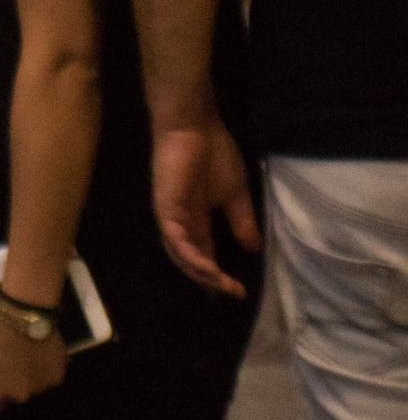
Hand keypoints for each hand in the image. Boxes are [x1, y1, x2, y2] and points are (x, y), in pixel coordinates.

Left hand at [0, 305, 67, 408]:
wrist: (21, 317)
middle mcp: (21, 397)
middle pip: (16, 394)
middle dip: (13, 381)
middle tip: (9, 359)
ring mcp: (41, 388)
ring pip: (34, 385)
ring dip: (30, 374)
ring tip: (25, 352)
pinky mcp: (58, 375)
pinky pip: (50, 374)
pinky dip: (45, 366)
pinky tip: (40, 349)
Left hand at [152, 121, 260, 297]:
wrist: (194, 126)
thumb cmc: (213, 153)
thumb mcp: (235, 194)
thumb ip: (241, 221)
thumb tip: (254, 249)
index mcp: (196, 220)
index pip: (204, 255)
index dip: (219, 275)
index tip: (240, 290)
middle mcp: (181, 223)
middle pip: (191, 262)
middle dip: (211, 281)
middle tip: (233, 293)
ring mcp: (171, 217)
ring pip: (181, 256)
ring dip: (202, 275)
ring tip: (224, 286)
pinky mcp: (166, 209)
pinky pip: (176, 241)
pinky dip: (191, 258)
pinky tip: (209, 270)